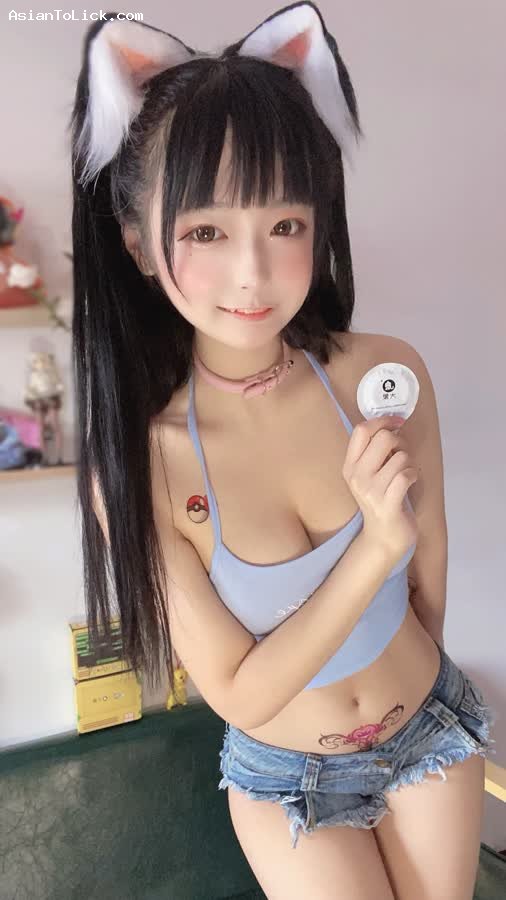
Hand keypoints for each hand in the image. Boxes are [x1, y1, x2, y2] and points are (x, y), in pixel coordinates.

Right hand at [342, 414, 417, 566]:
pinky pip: (406, 476)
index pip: (361, 430)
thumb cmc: (381, 500)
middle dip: (400, 441)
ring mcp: (371, 491)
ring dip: (409, 462)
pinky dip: (414, 475)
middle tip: (402, 454)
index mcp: (350, 466)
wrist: (383, 537)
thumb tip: (392, 424)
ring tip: (406, 474)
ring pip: (400, 457)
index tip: (396, 423)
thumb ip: (375, 451)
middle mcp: (357, 477)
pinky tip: (411, 482)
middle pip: (383, 438)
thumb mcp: (369, 474)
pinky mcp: (387, 504)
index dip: (382, 421)